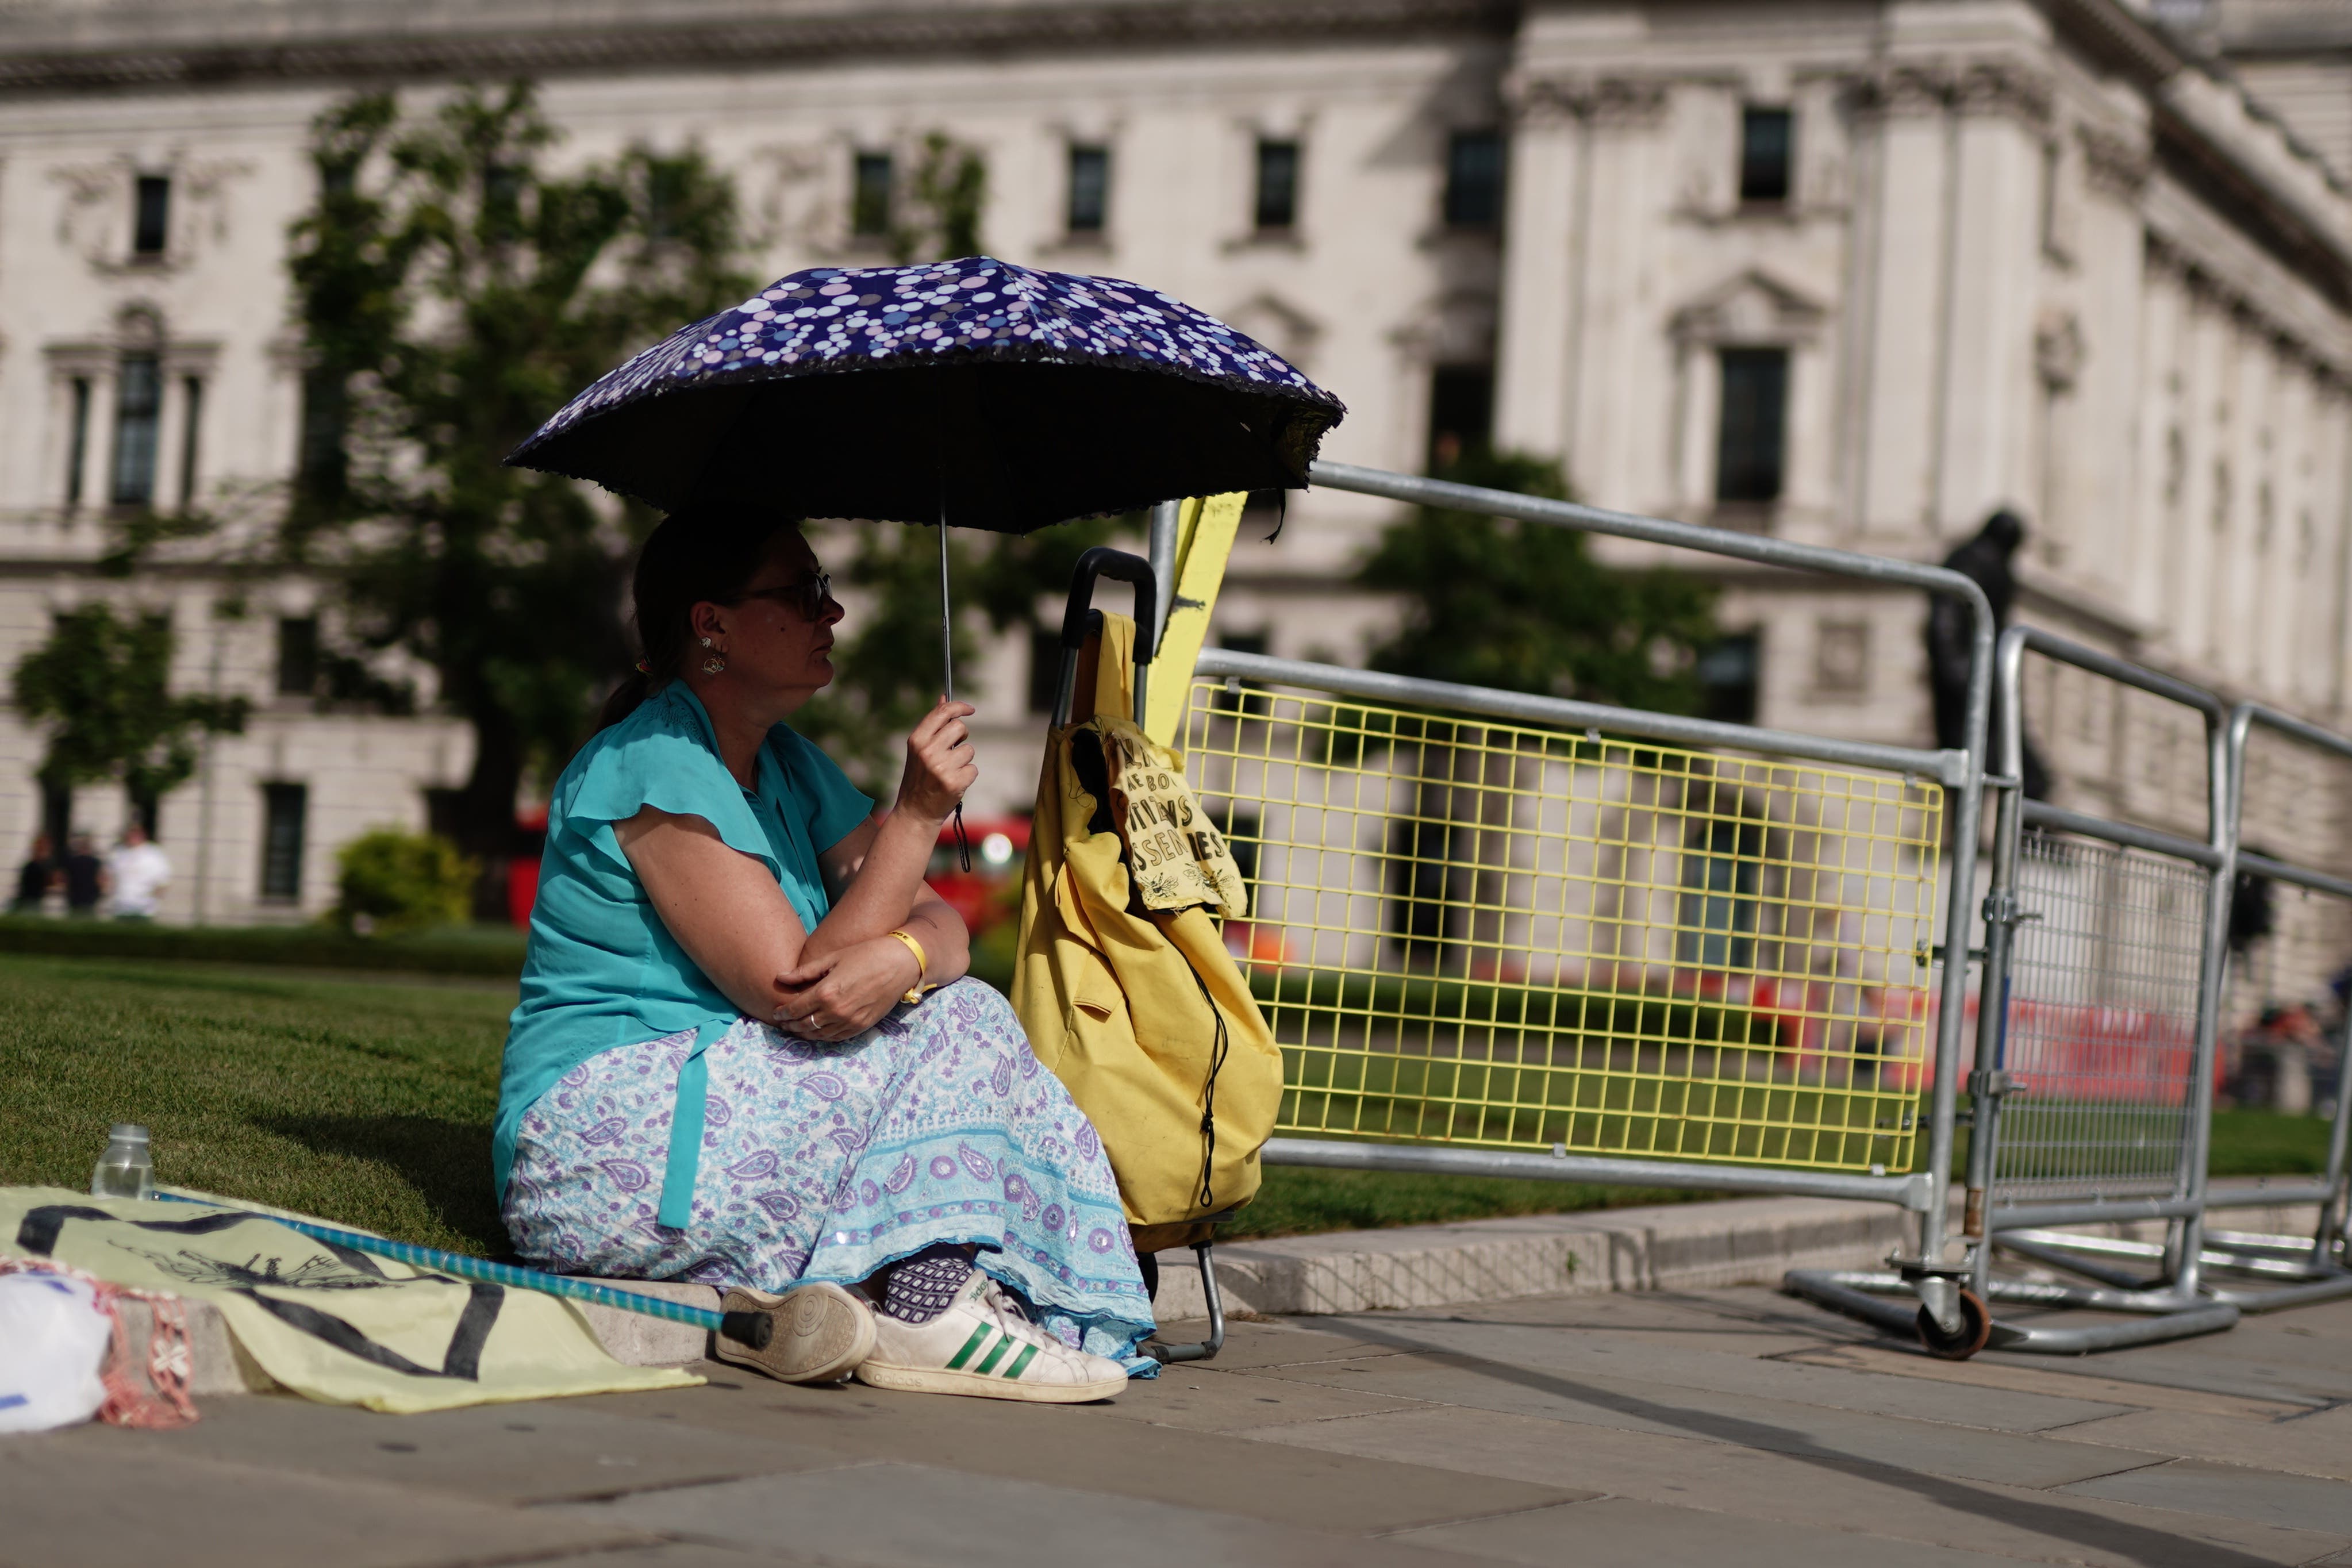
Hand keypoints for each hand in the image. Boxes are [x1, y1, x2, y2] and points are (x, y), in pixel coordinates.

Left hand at [772, 938, 921, 1041]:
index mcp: (825, 992)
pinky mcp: (862, 1026)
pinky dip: (823, 1037)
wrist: (899, 963)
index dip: (782, 1012)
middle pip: (804, 1024)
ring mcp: (850, 1021)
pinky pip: (837, 1038)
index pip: (795, 1009)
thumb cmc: (865, 954)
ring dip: (805, 1033)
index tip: (776, 1012)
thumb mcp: (833, 958)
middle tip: (783, 1023)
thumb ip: (805, 971)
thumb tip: (780, 977)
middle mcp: (835, 1011)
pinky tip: (818, 1032)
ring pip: (819, 1035)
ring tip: (797, 1029)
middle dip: (790, 1025)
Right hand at [896, 697, 977, 822]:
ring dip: (963, 761)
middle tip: (953, 750)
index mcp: (917, 740)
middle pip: (959, 727)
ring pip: (969, 750)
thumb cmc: (919, 778)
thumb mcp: (919, 749)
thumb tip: (944, 697)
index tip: (969, 709)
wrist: (915, 812)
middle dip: (961, 738)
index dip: (959, 707)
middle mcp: (928, 751)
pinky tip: (954, 783)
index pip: (942, 712)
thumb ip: (933, 725)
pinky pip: (973, 769)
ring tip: (949, 772)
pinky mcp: (954, 782)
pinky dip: (967, 776)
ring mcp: (941, 767)